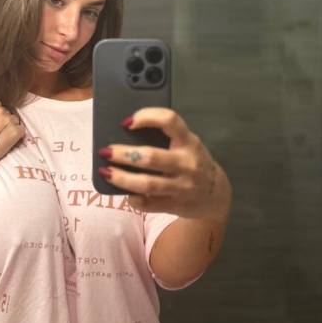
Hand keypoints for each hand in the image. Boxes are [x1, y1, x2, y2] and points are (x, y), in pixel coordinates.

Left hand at [98, 107, 230, 219]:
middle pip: (151, 157)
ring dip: (122, 178)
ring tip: (106, 172)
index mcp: (189, 142)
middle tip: (105, 151)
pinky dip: (134, 199)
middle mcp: (187, 163)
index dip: (147, 117)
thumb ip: (166, 138)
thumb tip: (127, 131)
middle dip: (124, 154)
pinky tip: (125, 194)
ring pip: (147, 183)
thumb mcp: (187, 144)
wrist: (216, 195)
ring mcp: (182, 186)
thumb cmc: (193, 161)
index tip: (127, 122)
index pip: (170, 120)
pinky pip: (149, 204)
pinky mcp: (176, 205)